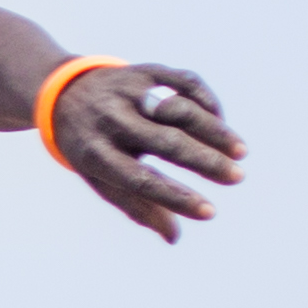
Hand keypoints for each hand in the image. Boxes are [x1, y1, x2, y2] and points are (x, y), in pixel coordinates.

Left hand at [54, 63, 244, 241]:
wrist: (67, 94)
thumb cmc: (92, 148)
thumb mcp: (100, 179)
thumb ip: (136, 207)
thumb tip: (174, 237)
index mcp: (96, 154)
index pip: (140, 180)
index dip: (176, 198)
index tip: (210, 212)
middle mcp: (112, 120)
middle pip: (167, 143)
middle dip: (206, 161)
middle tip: (237, 178)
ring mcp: (130, 91)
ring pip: (181, 109)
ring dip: (215, 131)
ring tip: (240, 152)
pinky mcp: (146, 70)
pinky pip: (186, 83)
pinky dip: (209, 103)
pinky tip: (221, 124)